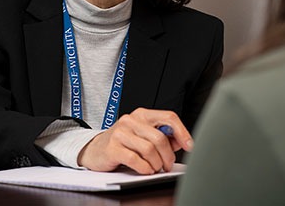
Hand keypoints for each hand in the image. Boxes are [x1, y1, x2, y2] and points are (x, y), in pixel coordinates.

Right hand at [77, 108, 193, 173]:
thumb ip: (162, 137)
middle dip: (168, 155)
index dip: (182, 132)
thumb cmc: (123, 143)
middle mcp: (131, 120)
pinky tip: (145, 170)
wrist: (94, 149)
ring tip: (155, 168)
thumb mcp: (143, 136)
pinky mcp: (112, 147)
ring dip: (156, 164)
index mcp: (142, 114)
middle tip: (167, 165)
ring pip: (149, 149)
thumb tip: (181, 142)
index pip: (169, 117)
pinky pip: (135, 160)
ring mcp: (121, 133)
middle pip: (160, 137)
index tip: (189, 146)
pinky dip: (144, 168)